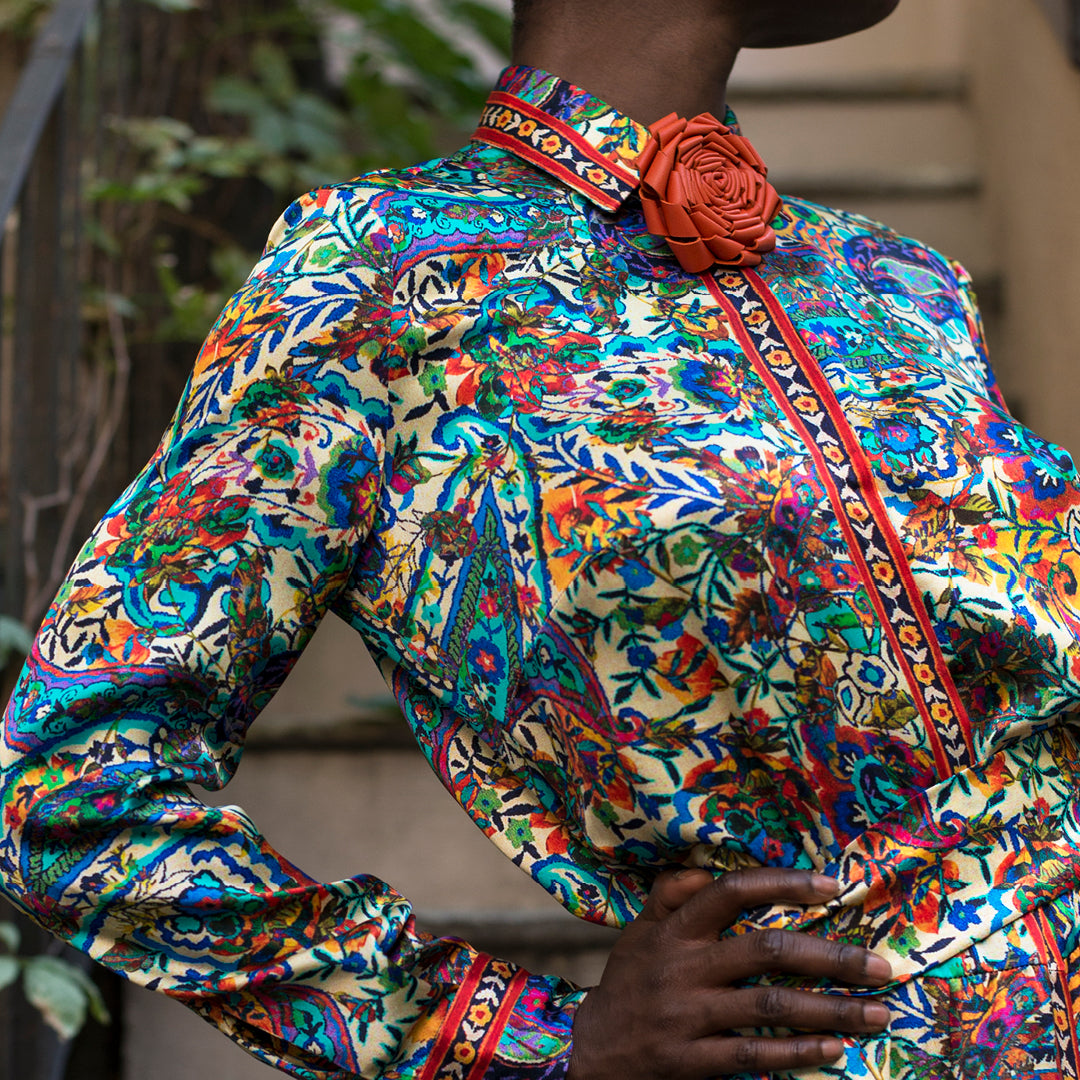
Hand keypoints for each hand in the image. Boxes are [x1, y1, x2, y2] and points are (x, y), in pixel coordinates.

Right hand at [567, 868, 891, 1078]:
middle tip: (879, 964)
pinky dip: (797, 1052)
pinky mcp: (691, 1060)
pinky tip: (834, 1049)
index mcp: (674, 929)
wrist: (589, 1049)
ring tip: (877, 1012)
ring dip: (831, 1010)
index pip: (731, 892)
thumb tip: (710, 868)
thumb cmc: (630, 980)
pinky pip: (753, 1054)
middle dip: (829, 956)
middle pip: (765, 951)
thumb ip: (673, 895)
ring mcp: (688, 1015)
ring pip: (770, 1007)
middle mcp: (683, 967)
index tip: (831, 886)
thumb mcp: (641, 929)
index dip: (782, 885)